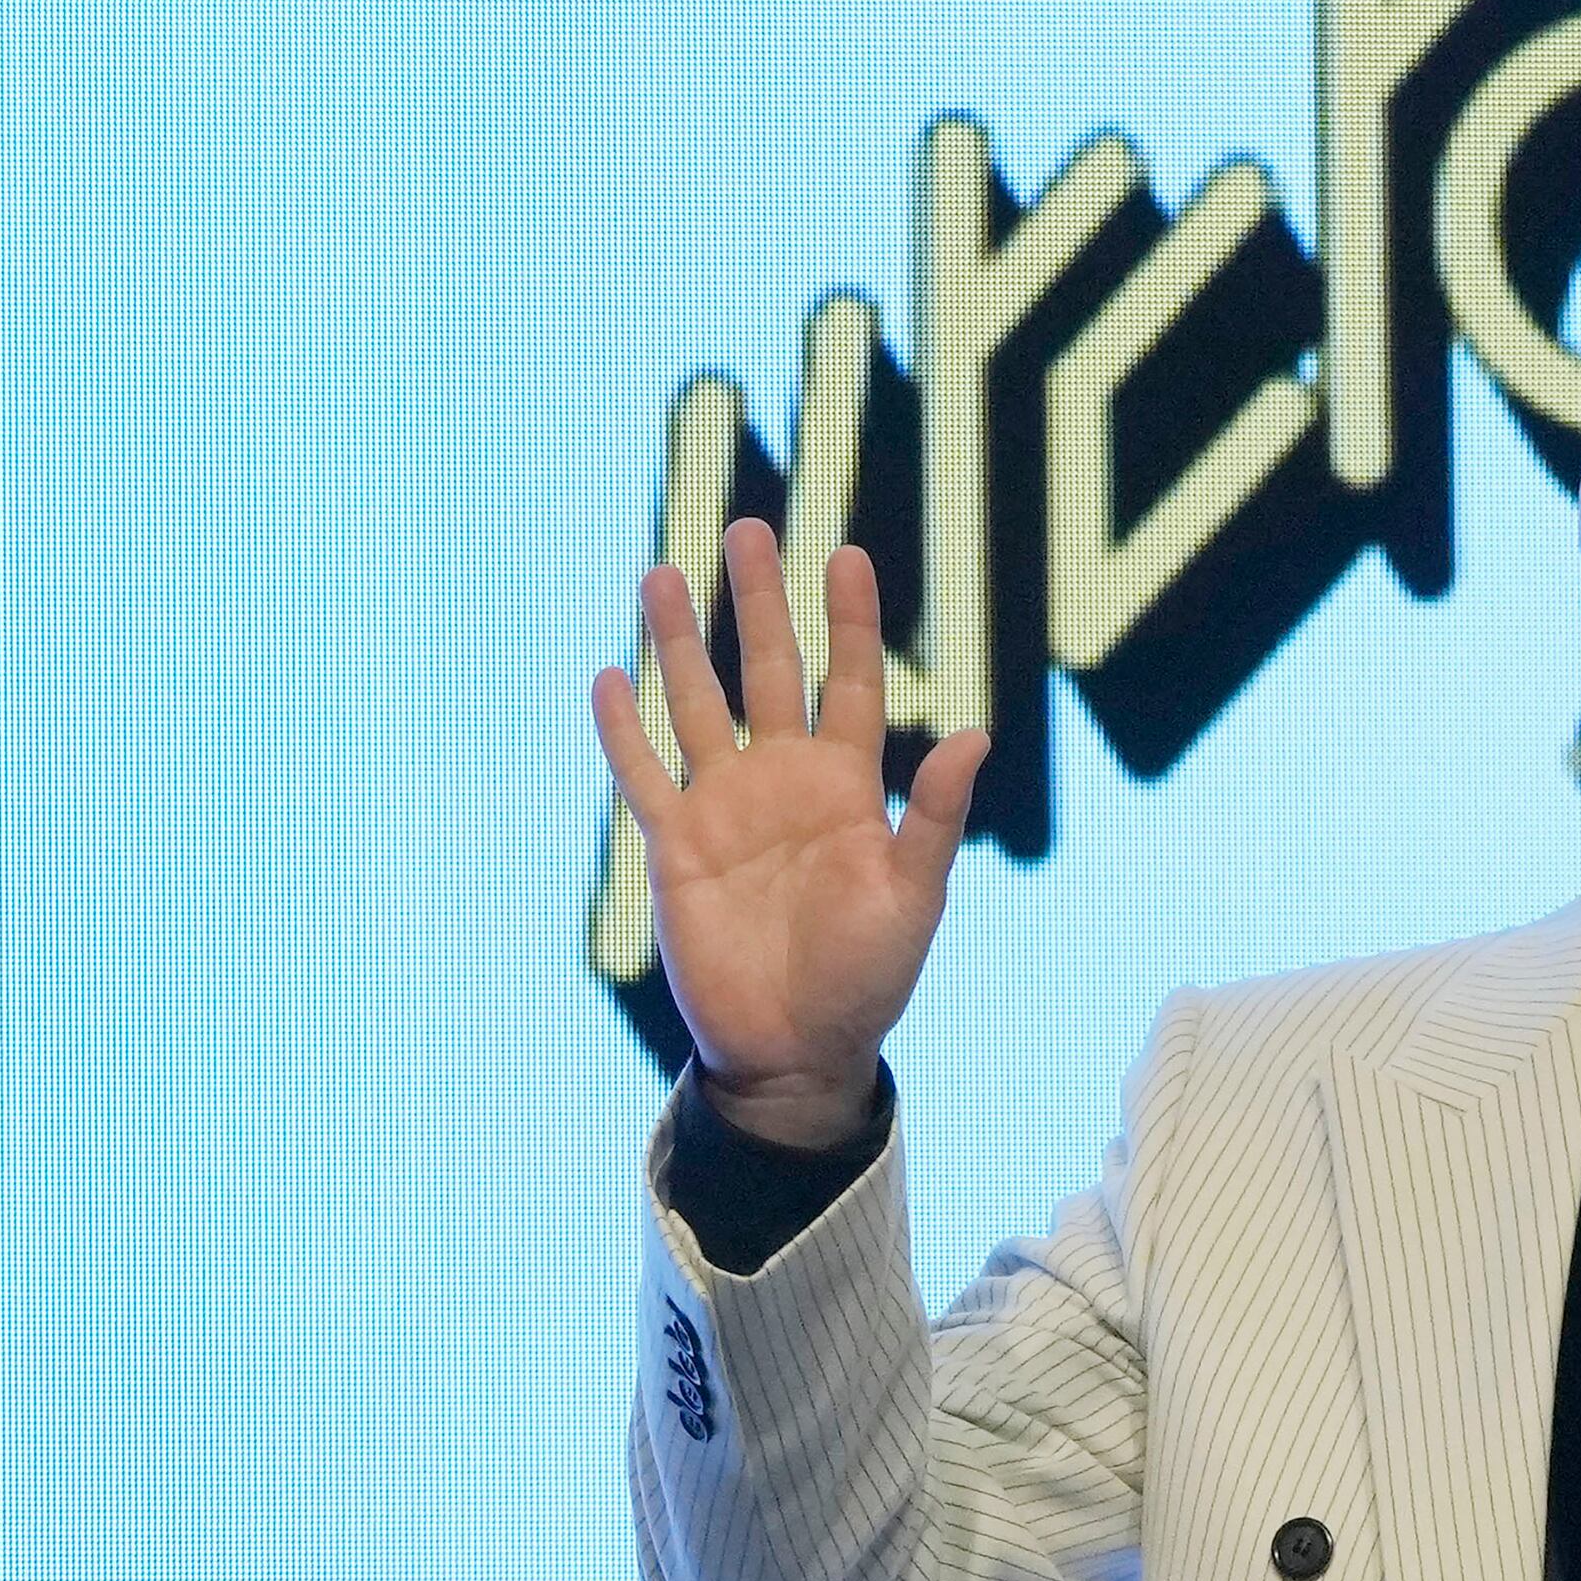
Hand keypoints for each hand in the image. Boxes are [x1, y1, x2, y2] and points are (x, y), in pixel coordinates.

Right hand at [588, 516, 990, 1148]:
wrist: (798, 1052)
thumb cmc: (869, 979)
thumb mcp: (916, 897)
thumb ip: (937, 815)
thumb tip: (974, 733)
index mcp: (850, 787)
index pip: (852, 683)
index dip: (850, 621)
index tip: (847, 553)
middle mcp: (784, 782)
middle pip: (770, 670)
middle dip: (760, 601)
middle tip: (748, 527)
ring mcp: (725, 809)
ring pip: (697, 704)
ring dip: (678, 642)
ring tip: (661, 572)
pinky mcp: (676, 848)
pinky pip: (644, 776)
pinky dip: (623, 730)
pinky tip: (606, 677)